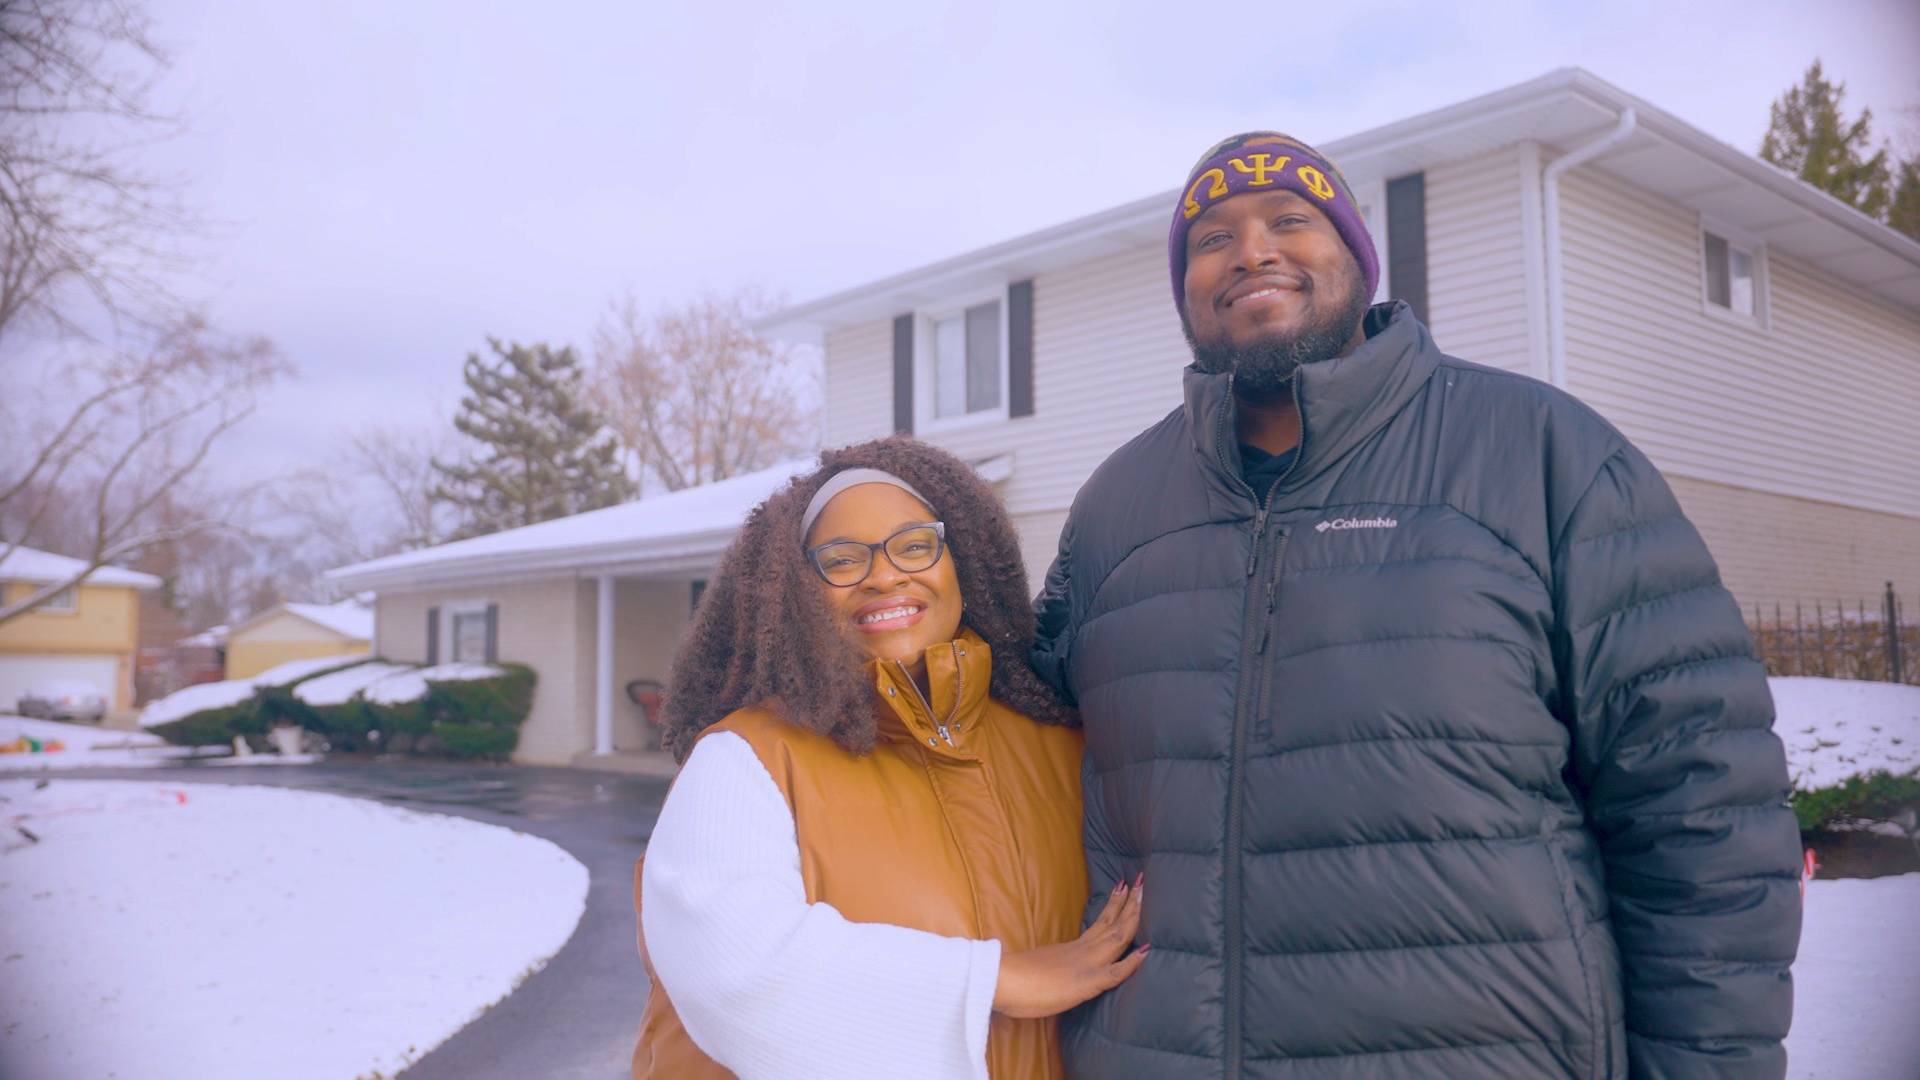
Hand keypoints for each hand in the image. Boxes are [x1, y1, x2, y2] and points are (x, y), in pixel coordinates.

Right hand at [991, 877, 1147, 1018]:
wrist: (999, 980)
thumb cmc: (1012, 980)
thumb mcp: (1037, 967)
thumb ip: (1049, 964)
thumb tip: (1046, 968)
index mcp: (1072, 948)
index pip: (1100, 924)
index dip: (1114, 906)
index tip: (1123, 886)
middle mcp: (1082, 951)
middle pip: (1112, 924)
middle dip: (1130, 902)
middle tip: (1141, 880)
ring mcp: (1085, 964)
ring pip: (1117, 937)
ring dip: (1133, 917)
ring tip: (1144, 895)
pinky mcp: (1086, 982)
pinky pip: (1115, 973)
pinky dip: (1132, 962)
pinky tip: (1147, 951)